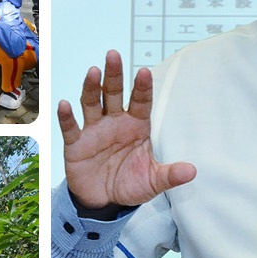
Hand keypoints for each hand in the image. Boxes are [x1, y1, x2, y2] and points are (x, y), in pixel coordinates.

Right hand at [58, 50, 195, 210]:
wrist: (104, 202)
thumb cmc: (130, 184)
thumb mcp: (153, 181)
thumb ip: (169, 175)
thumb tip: (192, 171)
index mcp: (136, 126)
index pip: (140, 101)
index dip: (142, 87)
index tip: (144, 71)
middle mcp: (115, 123)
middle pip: (113, 94)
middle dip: (114, 75)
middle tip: (113, 55)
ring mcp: (94, 131)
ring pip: (92, 104)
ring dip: (91, 88)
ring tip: (93, 72)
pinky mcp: (76, 144)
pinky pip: (70, 128)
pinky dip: (66, 116)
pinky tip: (64, 105)